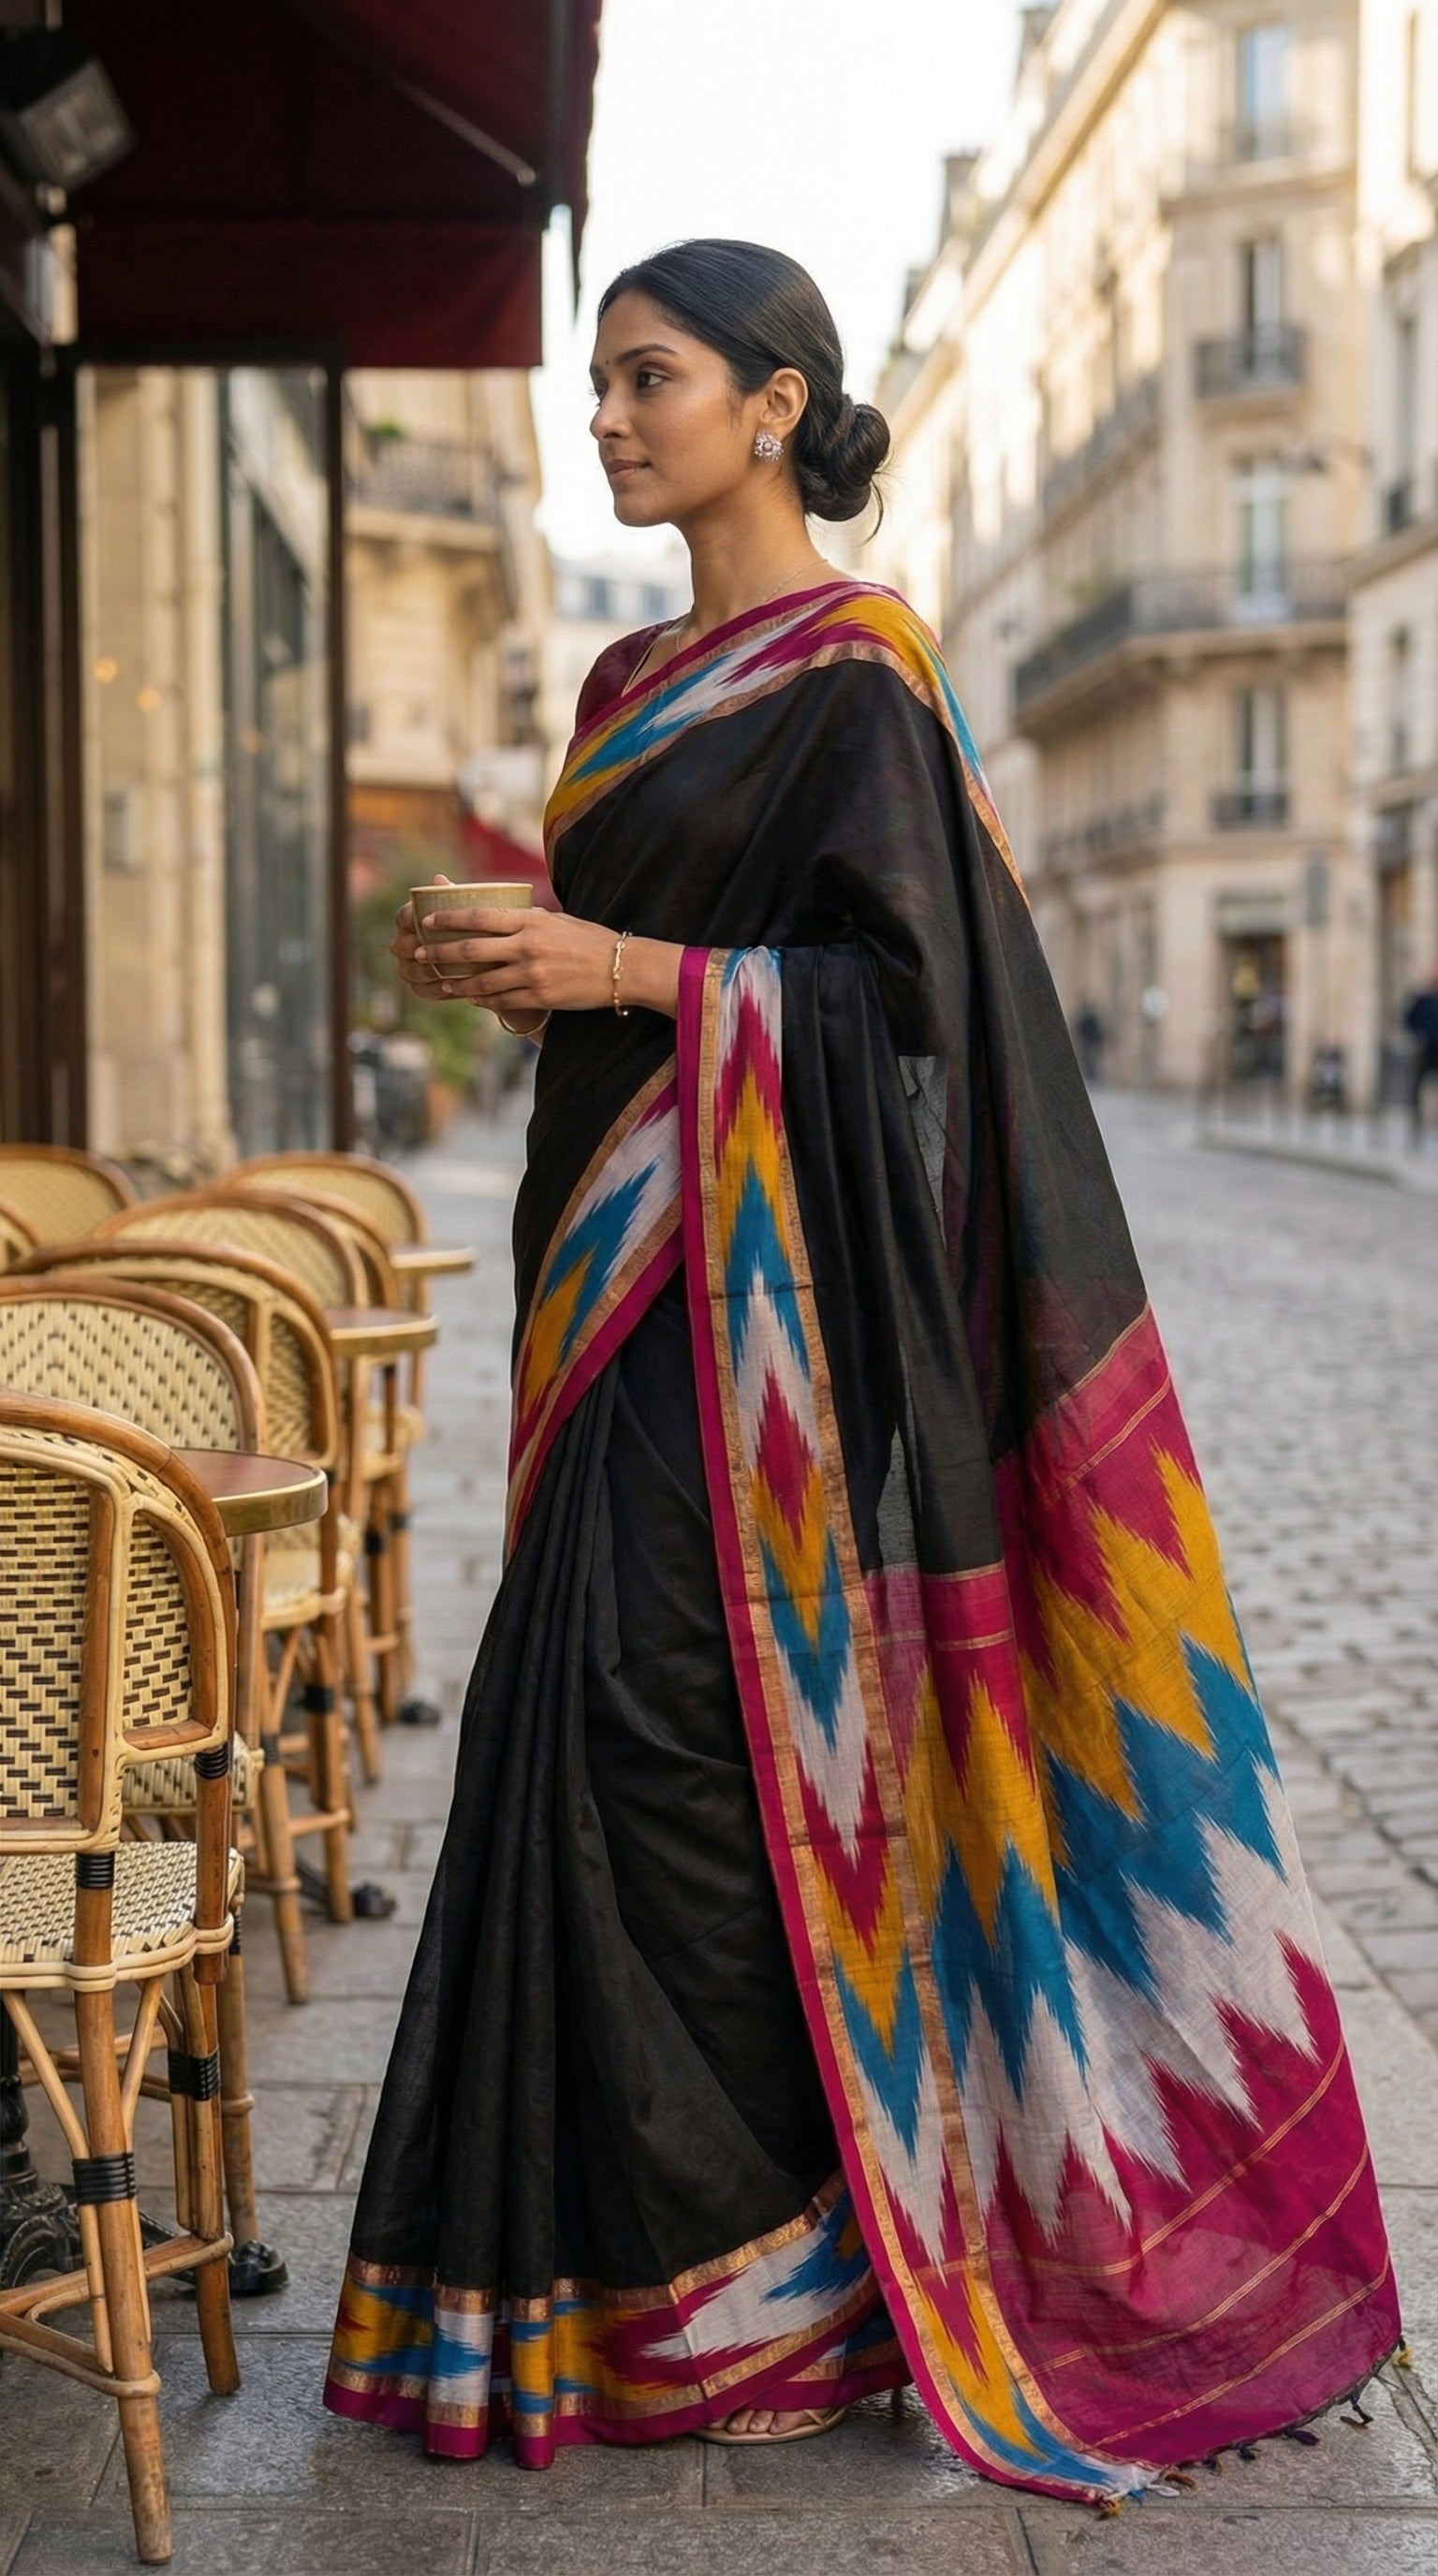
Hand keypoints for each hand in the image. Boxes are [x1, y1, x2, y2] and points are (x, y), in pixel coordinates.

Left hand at [394, 892, 679, 1020]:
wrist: (622, 968)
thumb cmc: (590, 940)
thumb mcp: (557, 920)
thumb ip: (526, 919)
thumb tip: (499, 917)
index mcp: (530, 920)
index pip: (479, 917)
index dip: (448, 921)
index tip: (426, 923)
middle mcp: (527, 946)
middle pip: (471, 951)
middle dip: (439, 953)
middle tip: (419, 954)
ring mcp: (532, 974)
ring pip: (482, 982)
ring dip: (458, 984)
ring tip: (443, 984)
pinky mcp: (540, 997)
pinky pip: (503, 1001)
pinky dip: (485, 1001)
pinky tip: (474, 999)